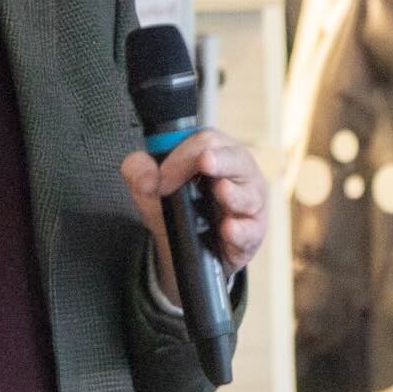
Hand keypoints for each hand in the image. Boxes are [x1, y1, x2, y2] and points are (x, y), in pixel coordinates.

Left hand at [122, 130, 267, 281]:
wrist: (185, 250)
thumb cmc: (180, 209)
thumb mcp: (153, 190)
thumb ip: (139, 173)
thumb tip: (145, 176)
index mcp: (216, 153)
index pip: (206, 141)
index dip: (183, 155)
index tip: (163, 175)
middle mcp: (237, 173)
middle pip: (235, 158)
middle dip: (219, 160)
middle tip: (204, 162)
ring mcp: (249, 202)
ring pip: (248, 195)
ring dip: (234, 194)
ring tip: (222, 191)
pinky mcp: (252, 232)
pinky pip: (250, 230)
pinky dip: (239, 230)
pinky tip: (228, 228)